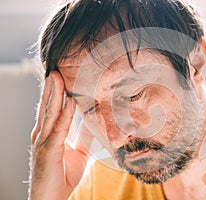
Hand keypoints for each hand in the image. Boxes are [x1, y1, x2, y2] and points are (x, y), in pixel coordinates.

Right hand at [29, 71, 91, 199]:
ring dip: (54, 93)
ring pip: (50, 113)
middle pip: (47, 106)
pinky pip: (59, 129)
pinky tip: (70, 101)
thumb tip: (94, 122)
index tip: (61, 76)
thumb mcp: (79, 152)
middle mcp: (42, 135)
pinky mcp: (48, 151)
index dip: (55, 92)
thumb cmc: (62, 176)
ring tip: (57, 76)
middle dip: (52, 87)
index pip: (51, 109)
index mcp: (48, 134)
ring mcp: (43, 142)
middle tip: (56, 68)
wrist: (51, 199)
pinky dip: (65, 114)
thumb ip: (84, 136)